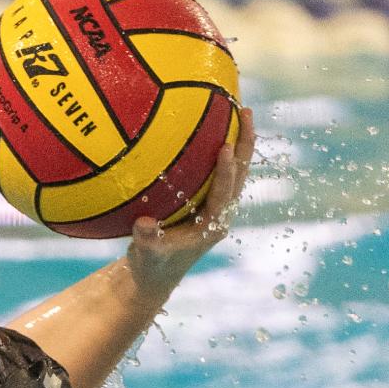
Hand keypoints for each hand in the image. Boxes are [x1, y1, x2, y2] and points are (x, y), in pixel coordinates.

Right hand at [124, 104, 257, 296]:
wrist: (157, 276)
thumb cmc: (152, 266)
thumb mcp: (147, 254)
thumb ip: (147, 240)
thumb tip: (143, 224)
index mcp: (212, 226)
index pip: (224, 194)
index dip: (226, 171)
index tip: (226, 146)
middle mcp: (221, 214)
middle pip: (240, 174)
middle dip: (245, 143)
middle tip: (245, 111)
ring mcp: (217, 206)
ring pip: (236, 170)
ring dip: (240, 142)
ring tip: (240, 111)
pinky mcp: (208, 202)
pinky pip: (220, 171)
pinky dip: (221, 150)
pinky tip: (214, 127)